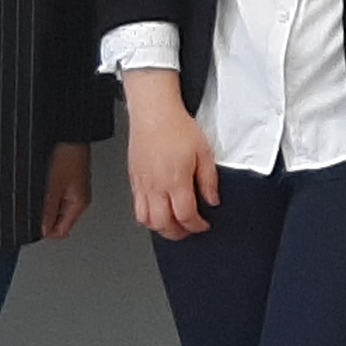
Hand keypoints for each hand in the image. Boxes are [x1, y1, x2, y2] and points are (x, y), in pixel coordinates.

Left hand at [39, 140, 93, 243]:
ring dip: (44, 203)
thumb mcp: (52, 187)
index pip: (60, 232)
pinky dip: (47, 193)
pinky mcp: (68, 179)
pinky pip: (55, 195)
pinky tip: (43, 182)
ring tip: (38, 190)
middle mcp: (78, 199)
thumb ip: (48, 211)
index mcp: (78, 204)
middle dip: (44, 216)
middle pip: (57, 221)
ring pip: (55, 208)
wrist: (70, 131)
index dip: (44, 230)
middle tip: (34, 204)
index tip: (31, 222)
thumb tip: (42, 230)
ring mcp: (73, 189)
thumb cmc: (66, 154)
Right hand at [125, 72, 221, 238]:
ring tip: (173, 224)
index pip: (185, 216)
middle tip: (189, 230)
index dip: (197, 226)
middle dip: (178, 233)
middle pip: (163, 224)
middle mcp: (156, 186)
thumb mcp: (204, 152)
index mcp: (175, 180)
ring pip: (146, 220)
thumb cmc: (176, 127)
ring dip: (161, 228)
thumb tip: (212, 199)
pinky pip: (136, 207)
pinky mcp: (133, 179)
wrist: (154, 112)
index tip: (203, 225)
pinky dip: (147, 216)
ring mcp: (142, 184)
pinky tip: (159, 211)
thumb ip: (209, 180)